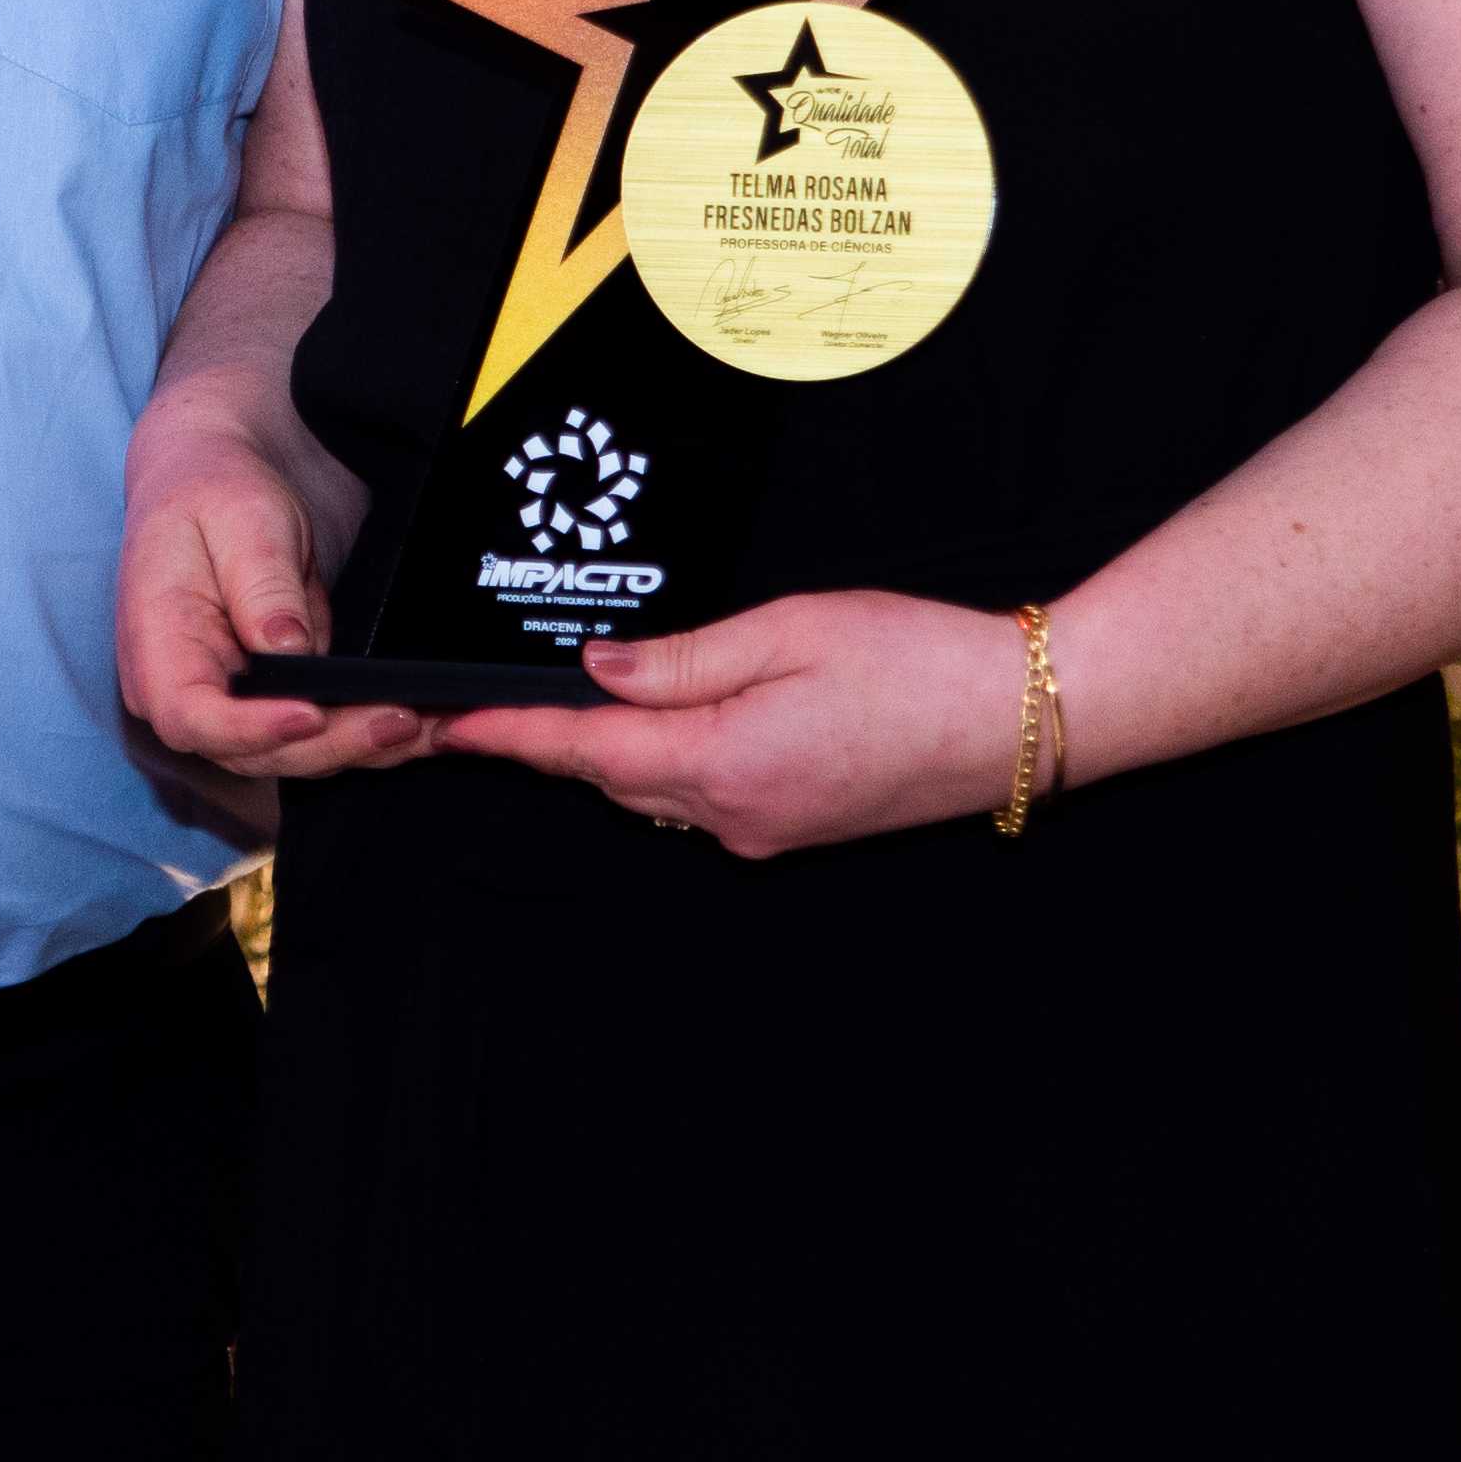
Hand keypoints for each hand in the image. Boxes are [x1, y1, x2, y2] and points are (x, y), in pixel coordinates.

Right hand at [118, 385, 431, 783]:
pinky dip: (367, 731)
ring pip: (294, 754)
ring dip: (362, 747)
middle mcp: (187, 692)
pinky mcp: (273, 702)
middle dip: (330, 744)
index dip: (251, 729)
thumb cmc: (216, 492)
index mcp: (158, 646)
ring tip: (429, 724)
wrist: (220, 483)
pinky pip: (318, 734)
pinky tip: (424, 721)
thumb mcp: (238, 516)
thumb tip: (286, 647)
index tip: (310, 715)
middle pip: (253, 751)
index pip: (191, 716)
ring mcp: (231, 705)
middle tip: (400, 720)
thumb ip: (260, 582)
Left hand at [436, 591, 1034, 857]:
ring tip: (583, 698)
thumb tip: (597, 669)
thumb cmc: (913, 659)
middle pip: (612, 778)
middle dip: (555, 740)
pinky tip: (684, 717)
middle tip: (496, 699)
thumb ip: (683, 657)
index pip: (585, 754)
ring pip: (656, 791)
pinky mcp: (793, 828)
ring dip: (616, 751)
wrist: (1015, 720)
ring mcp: (764, 832)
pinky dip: (673, 761)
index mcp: (724, 763)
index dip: (509, 738)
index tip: (445, 727)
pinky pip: (703, 797)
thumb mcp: (790, 629)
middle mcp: (733, 816)